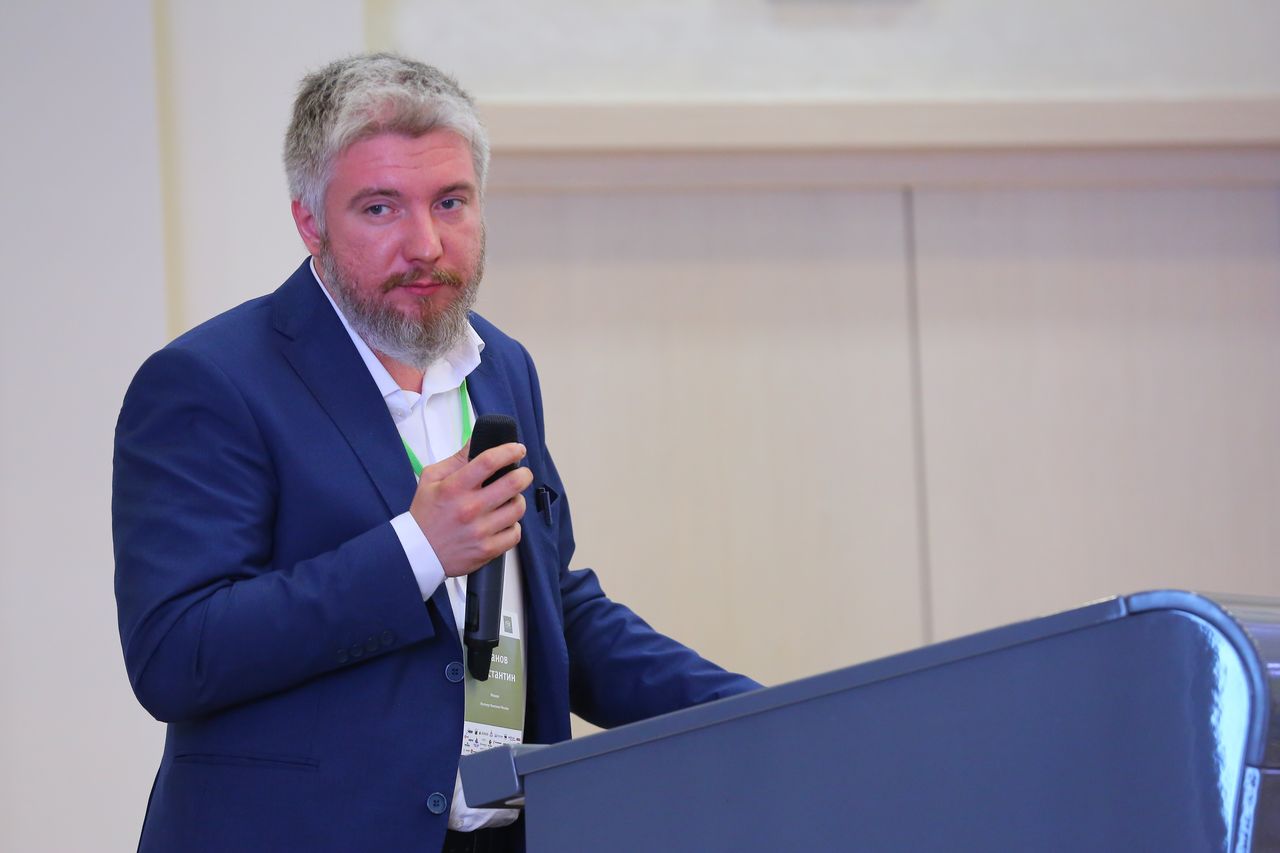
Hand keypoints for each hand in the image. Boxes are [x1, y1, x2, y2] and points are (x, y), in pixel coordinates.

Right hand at [409, 442, 533, 576]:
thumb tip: (477, 440)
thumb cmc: (425, 514)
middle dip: (524, 474)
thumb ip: (456, 459)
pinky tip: (503, 522)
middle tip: (522, 474)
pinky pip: (515, 533)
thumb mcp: (431, 479)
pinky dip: (513, 526)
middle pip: (513, 483)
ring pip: (518, 508)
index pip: (489, 461)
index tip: (518, 449)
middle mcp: (469, 508)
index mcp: (454, 488)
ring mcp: (480, 531)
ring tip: (509, 500)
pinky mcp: (487, 550)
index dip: (509, 451)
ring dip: (517, 500)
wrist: (417, 552)